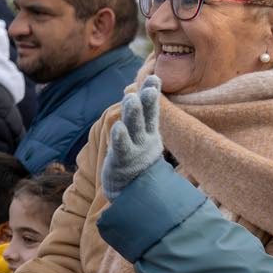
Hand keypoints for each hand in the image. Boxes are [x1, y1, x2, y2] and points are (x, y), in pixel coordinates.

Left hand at [101, 75, 162, 197]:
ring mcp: (135, 152)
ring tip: (131, 98)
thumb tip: (139, 93)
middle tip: (148, 88)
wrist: (131, 194)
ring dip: (133, 114)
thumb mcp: (140, 140)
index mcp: (149, 134)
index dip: (152, 94)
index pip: (152, 111)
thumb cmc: (135, 164)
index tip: (154, 77)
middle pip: (146, 118)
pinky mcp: (122, 162)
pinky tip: (118, 127)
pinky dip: (120, 138)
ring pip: (134, 130)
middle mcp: (144, 141)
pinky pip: (121, 148)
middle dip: (147, 102)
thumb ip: (141, 120)